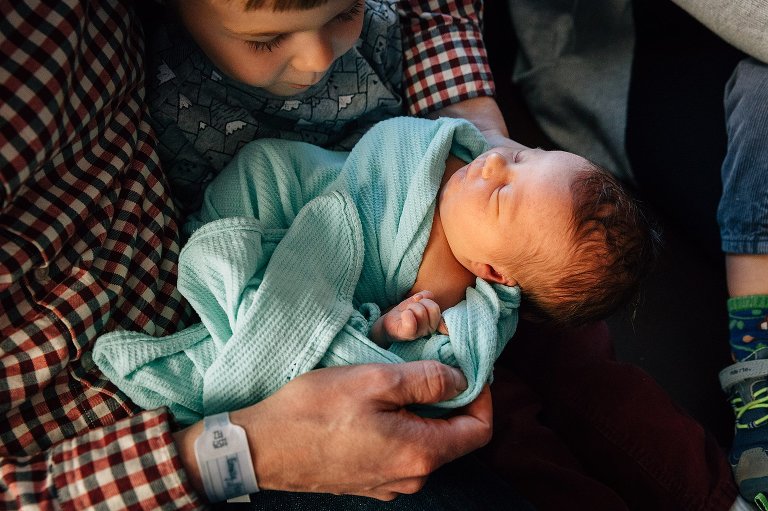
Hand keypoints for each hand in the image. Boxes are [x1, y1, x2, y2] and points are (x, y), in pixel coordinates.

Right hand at [174, 362, 492, 500]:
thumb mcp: (377, 380)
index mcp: (421, 454)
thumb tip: (462, 380)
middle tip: (432, 362)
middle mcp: (411, 478)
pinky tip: (376, 402)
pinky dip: (401, 423)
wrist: (261, 448)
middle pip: (453, 436)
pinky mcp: (368, 479)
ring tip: (400, 378)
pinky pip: (400, 450)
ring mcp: (388, 483)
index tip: (468, 367)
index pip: (479, 430)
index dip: (482, 395)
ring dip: (423, 410)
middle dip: (450, 398)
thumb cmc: (315, 412)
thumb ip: (428, 379)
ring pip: (425, 441)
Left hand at [371, 291, 446, 346]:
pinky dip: (406, 314)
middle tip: (410, 308)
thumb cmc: (403, 314)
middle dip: (419, 303)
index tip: (419, 304)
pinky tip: (403, 315)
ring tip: (405, 313)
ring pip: (421, 311)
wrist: (387, 324)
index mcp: (433, 322)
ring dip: (410, 308)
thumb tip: (429, 295)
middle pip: (432, 308)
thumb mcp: (414, 302)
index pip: (436, 308)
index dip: (426, 301)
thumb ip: (423, 297)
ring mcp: (420, 333)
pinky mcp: (408, 335)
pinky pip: (411, 322)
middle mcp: (429, 329)